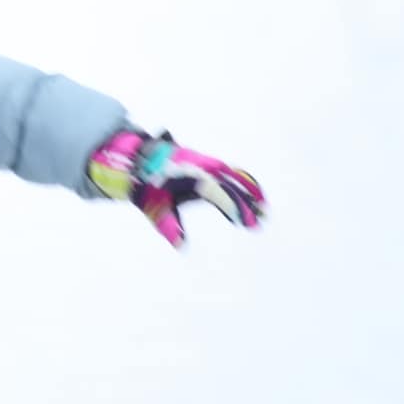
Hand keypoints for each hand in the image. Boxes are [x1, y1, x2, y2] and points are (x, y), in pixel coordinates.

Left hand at [90, 129, 264, 248]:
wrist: (140, 158)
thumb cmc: (148, 186)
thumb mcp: (154, 208)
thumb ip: (169, 226)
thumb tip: (181, 246)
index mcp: (194, 180)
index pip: (222, 196)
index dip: (236, 209)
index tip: (249, 223)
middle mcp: (204, 169)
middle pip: (233, 186)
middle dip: (249, 203)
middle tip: (261, 221)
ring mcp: (207, 163)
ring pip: (236, 176)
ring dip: (251, 191)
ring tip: (263, 208)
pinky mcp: (208, 162)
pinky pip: (231, 171)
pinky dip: (244, 181)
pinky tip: (252, 192)